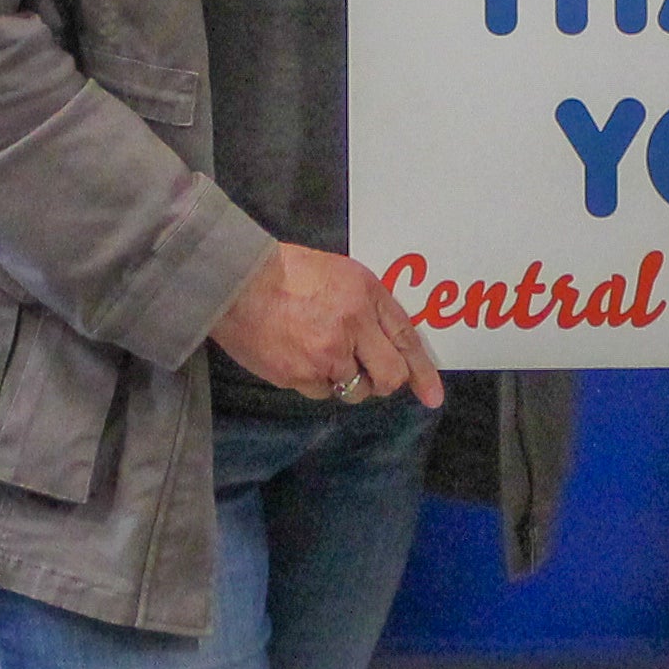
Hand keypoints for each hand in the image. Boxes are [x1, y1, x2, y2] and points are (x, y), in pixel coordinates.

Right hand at [212, 245, 444, 409]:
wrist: (236, 282)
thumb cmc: (288, 272)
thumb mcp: (342, 274)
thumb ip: (370, 306)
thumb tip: (388, 342)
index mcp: (366, 297)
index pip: (406, 339)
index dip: (422, 372)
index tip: (432, 397)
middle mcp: (352, 329)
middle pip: (388, 378)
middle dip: (383, 382)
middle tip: (368, 374)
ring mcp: (325, 357)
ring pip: (353, 389)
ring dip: (345, 379)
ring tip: (321, 354)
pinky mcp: (298, 377)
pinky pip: (321, 392)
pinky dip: (315, 381)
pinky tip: (299, 358)